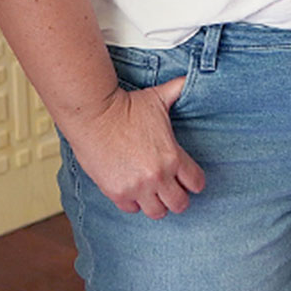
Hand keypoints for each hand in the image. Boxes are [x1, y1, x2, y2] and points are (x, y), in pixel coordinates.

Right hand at [61, 78, 205, 219]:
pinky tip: (132, 188)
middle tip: (170, 188)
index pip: (196, 183)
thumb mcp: (158, 97)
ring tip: (151, 192)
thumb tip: (190, 78)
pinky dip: (133, 202)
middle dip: (177, 197)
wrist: (94, 113)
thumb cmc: (125, 105)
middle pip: (180, 204)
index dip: (193, 181)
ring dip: (156, 203)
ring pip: (157, 212)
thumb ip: (178, 91)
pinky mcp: (117, 193)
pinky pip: (132, 209)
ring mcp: (137, 187)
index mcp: (172, 156)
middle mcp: (158, 176)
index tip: (186, 177)